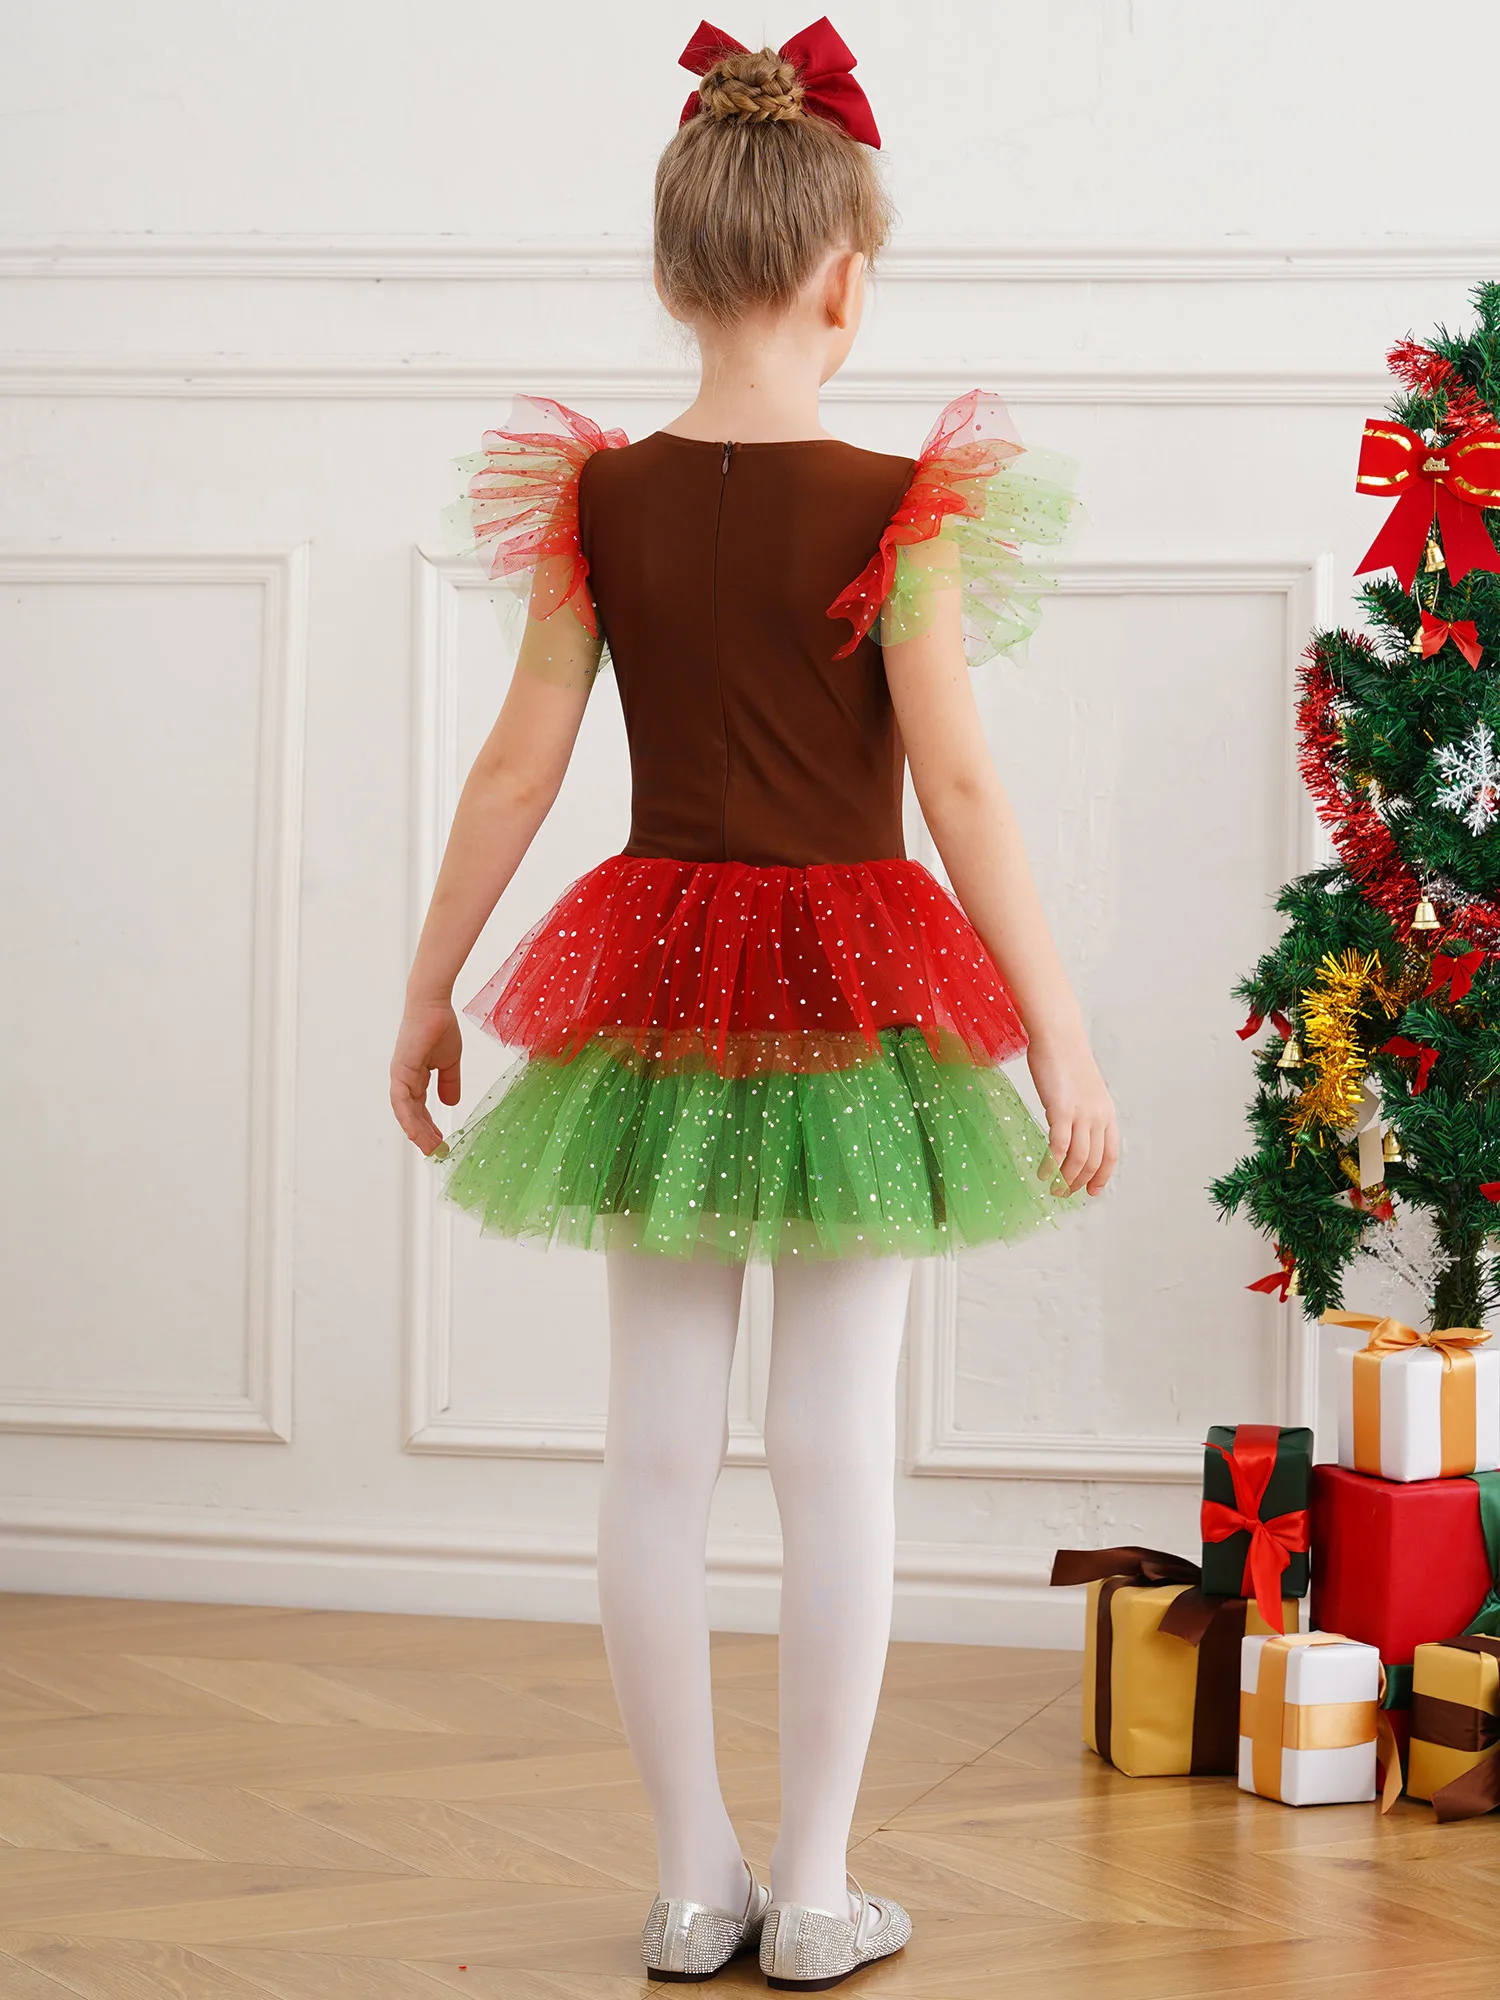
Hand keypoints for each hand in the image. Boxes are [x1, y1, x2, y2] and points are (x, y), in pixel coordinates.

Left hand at [390, 998, 463, 1155]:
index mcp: (414, 1077)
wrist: (434, 1005)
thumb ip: (449, 1083)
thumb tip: (450, 1104)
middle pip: (412, 1115)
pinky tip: (418, 1132)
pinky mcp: (401, 1070)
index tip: (441, 1143)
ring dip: (417, 1132)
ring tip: (431, 1149)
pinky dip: (409, 1118)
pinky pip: (402, 1100)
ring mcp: (400, 1076)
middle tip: (438, 1153)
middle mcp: (404, 1080)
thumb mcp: (449, 1062)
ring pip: (405, 1112)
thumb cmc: (440, 1027)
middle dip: (425, 1135)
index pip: (419, 1109)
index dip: (429, 1127)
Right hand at [1026, 1033, 1118, 1195]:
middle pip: (1094, 1161)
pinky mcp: (1061, 1110)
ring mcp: (1081, 1114)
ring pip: (1078, 1158)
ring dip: (1065, 1179)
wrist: (1059, 1036)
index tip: (1092, 1191)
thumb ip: (1082, 1111)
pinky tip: (1043, 1174)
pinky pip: (1058, 1147)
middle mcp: (1099, 1116)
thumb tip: (1071, 1130)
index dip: (1102, 1176)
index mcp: (1107, 1112)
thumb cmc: (1065, 1059)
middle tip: (1065, 1194)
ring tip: (1053, 1189)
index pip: (1111, 1153)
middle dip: (1080, 1183)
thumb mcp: (1083, 1090)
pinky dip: (1051, 1165)